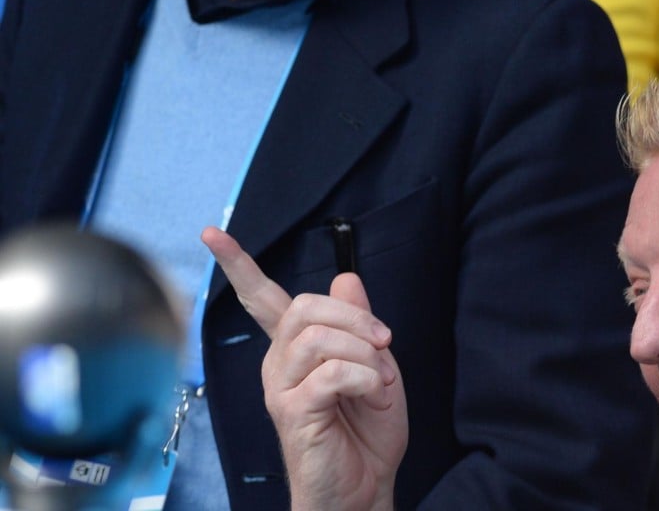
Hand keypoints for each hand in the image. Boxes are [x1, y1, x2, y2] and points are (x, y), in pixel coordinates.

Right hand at [201, 227, 406, 510]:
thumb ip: (358, 323)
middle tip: (386, 342)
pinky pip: (331, 373)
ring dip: (365, 353)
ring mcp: (280, 388)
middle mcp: (278, 363)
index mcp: (295, 348)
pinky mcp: (291, 412)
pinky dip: (366, 378)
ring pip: (318, 337)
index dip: (238, 264)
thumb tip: (347, 278)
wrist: (365, 488)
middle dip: (356, 317)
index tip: (212, 233)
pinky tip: (373, 395)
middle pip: (305, 307)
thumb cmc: (365, 433)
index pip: (261, 298)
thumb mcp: (374, 366)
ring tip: (381, 381)